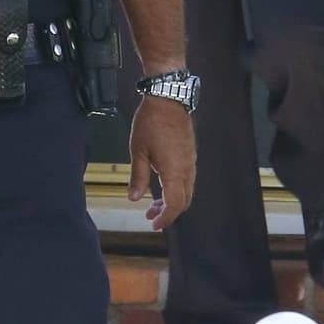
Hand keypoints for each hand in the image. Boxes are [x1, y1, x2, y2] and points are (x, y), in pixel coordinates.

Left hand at [128, 96, 195, 229]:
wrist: (168, 99)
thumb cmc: (150, 123)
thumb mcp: (138, 152)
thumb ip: (138, 178)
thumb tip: (133, 199)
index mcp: (174, 172)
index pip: (174, 204)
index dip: (165, 218)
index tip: (154, 225)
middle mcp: (187, 169)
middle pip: (184, 201)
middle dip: (168, 212)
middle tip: (150, 216)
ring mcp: (191, 161)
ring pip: (186, 190)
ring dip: (172, 200)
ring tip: (153, 203)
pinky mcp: (190, 154)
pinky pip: (187, 178)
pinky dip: (176, 188)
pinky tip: (161, 184)